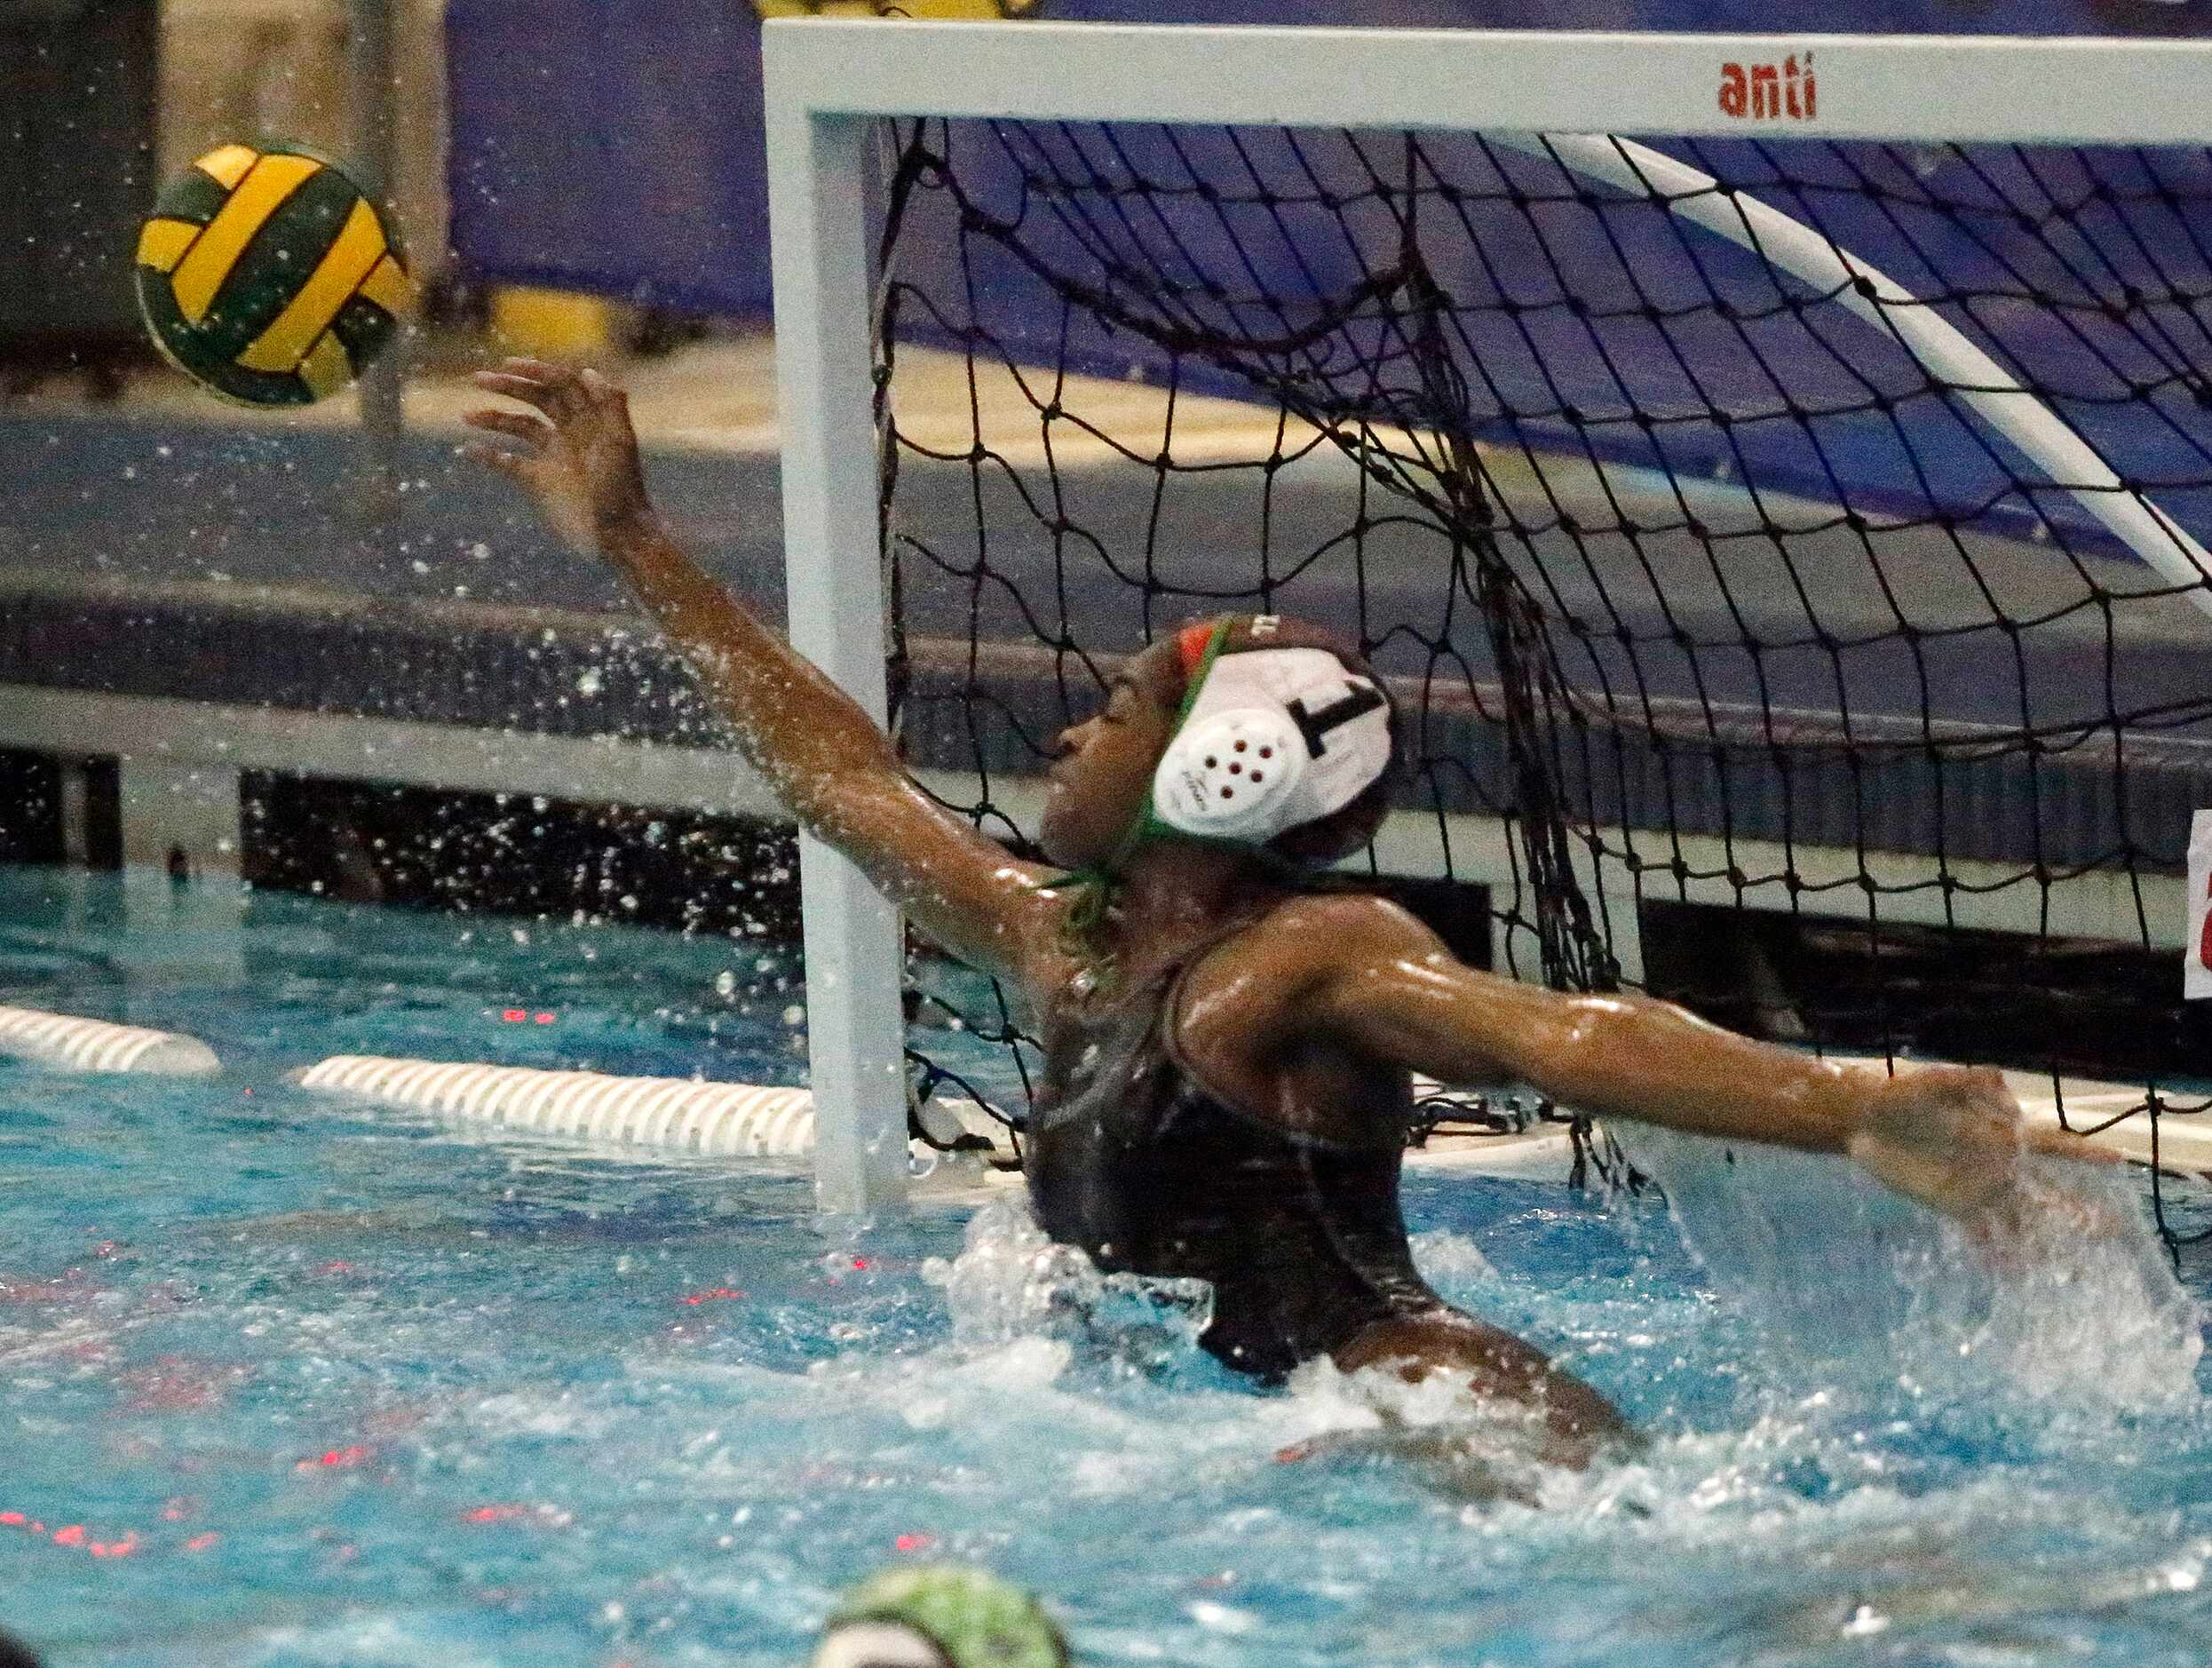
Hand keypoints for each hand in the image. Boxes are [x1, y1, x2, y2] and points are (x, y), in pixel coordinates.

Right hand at [461, 358, 652, 552]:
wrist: (618, 536)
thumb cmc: (623, 490)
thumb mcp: (620, 445)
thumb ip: (610, 406)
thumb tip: (588, 371)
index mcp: (591, 419)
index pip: (560, 385)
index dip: (536, 371)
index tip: (508, 365)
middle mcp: (571, 432)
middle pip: (537, 399)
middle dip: (509, 386)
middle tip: (478, 379)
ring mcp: (554, 456)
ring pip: (519, 426)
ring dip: (493, 418)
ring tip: (467, 416)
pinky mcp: (540, 481)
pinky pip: (509, 462)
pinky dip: (489, 456)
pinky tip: (468, 451)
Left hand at [1846, 1064, 2121, 1240]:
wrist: (1866, 1123)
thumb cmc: (1904, 1096)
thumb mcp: (1939, 1082)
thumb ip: (1975, 1085)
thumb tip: (2013, 1106)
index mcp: (2001, 1134)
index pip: (2051, 1144)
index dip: (2083, 1152)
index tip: (2117, 1161)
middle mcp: (1999, 1166)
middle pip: (2047, 1191)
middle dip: (2079, 1211)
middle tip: (2115, 1230)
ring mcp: (1979, 1189)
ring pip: (2021, 1219)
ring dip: (2045, 1242)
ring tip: (2074, 1267)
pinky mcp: (1954, 1205)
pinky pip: (1981, 1234)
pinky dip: (1999, 1254)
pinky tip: (2017, 1275)